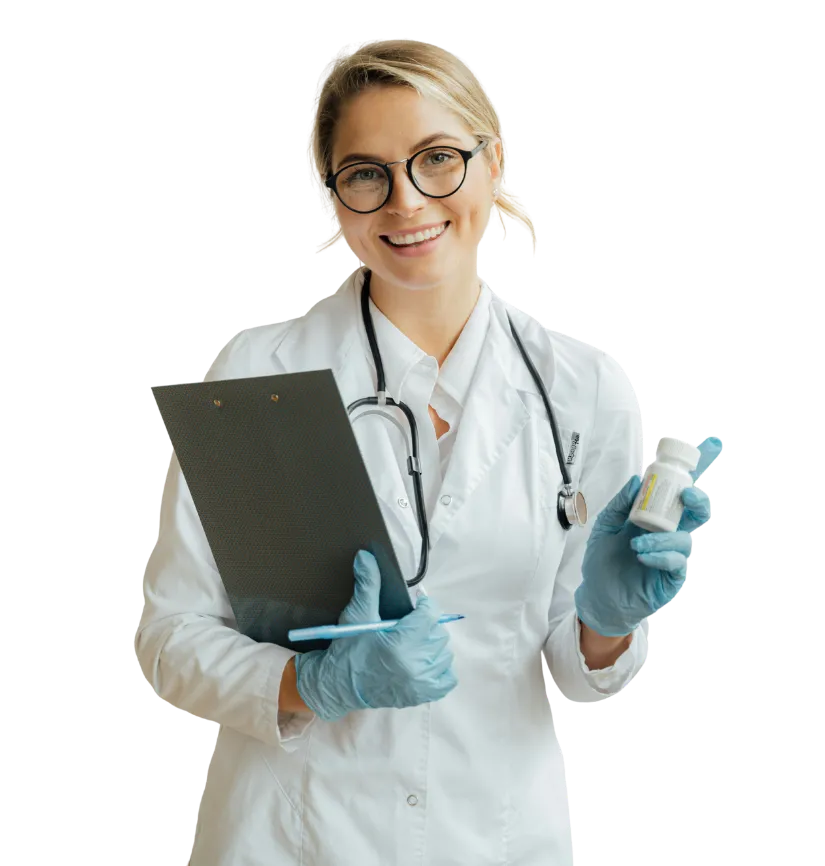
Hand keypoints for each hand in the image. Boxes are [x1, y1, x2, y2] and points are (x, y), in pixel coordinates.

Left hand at [574, 436, 723, 636]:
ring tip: (637, 544)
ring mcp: (671, 556)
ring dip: (661, 537)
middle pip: (696, 513)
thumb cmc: (603, 561)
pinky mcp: (671, 578)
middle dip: (698, 500)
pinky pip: (677, 563)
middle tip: (686, 495)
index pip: (677, 493)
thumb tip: (637, 481)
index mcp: (654, 518)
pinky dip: (661, 556)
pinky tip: (642, 556)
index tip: (706, 450)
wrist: (597, 595)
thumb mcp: (605, 526)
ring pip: (684, 539)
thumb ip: (620, 504)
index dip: (693, 473)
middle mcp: (668, 534)